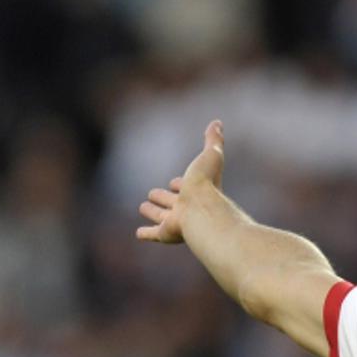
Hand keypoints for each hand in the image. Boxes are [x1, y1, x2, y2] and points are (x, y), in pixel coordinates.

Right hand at [136, 119, 224, 245]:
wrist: (202, 210)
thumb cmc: (207, 184)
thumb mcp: (211, 155)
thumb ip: (213, 140)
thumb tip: (217, 122)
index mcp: (199, 192)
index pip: (188, 187)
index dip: (181, 184)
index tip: (174, 182)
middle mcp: (188, 208)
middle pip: (174, 202)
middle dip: (165, 197)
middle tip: (153, 193)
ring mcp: (177, 222)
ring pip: (162, 216)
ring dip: (153, 212)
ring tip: (143, 207)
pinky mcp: (167, 233)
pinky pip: (154, 233)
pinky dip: (146, 234)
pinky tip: (138, 234)